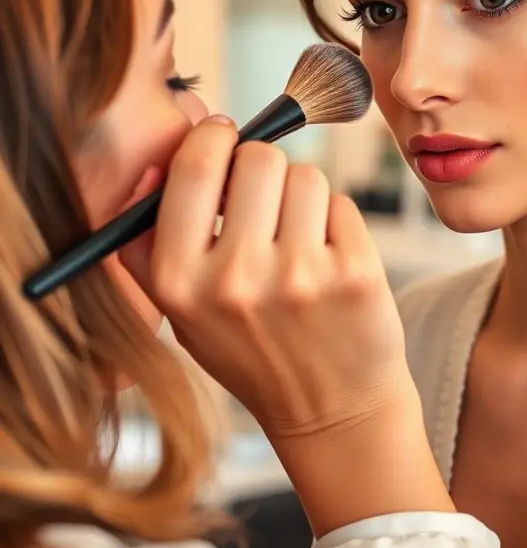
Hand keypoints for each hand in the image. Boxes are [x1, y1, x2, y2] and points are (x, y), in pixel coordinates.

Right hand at [122, 116, 453, 532]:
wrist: (331, 410)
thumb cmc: (254, 351)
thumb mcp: (182, 313)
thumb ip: (151, 243)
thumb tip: (157, 166)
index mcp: (180, 283)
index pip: (193, 169)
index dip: (212, 137)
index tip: (222, 136)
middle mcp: (236, 279)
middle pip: (258, 158)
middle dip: (262, 166)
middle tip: (266, 197)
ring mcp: (300, 275)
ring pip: (305, 176)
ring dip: (302, 196)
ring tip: (299, 241)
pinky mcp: (355, 272)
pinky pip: (341, 203)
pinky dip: (335, 222)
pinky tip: (329, 261)